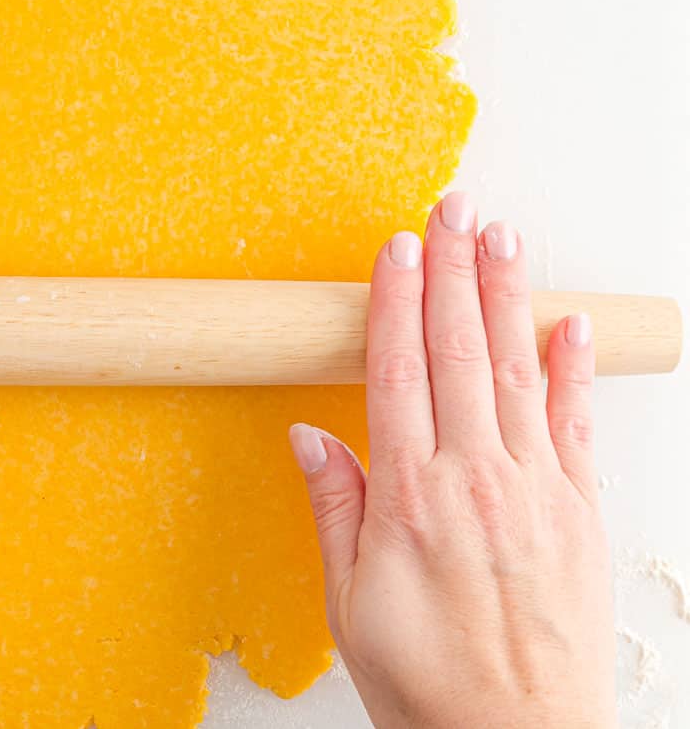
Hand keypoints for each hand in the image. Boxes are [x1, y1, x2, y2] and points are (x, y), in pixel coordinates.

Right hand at [290, 192, 614, 727]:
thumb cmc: (427, 681)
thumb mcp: (348, 602)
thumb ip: (335, 507)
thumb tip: (311, 436)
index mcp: (410, 498)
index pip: (399, 371)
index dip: (396, 302)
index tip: (396, 249)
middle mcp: (476, 480)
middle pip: (461, 350)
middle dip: (453, 270)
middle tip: (451, 209)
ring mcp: (536, 491)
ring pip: (518, 370)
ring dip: (508, 295)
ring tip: (502, 236)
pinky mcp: (579, 514)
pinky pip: (576, 426)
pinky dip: (574, 369)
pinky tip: (570, 323)